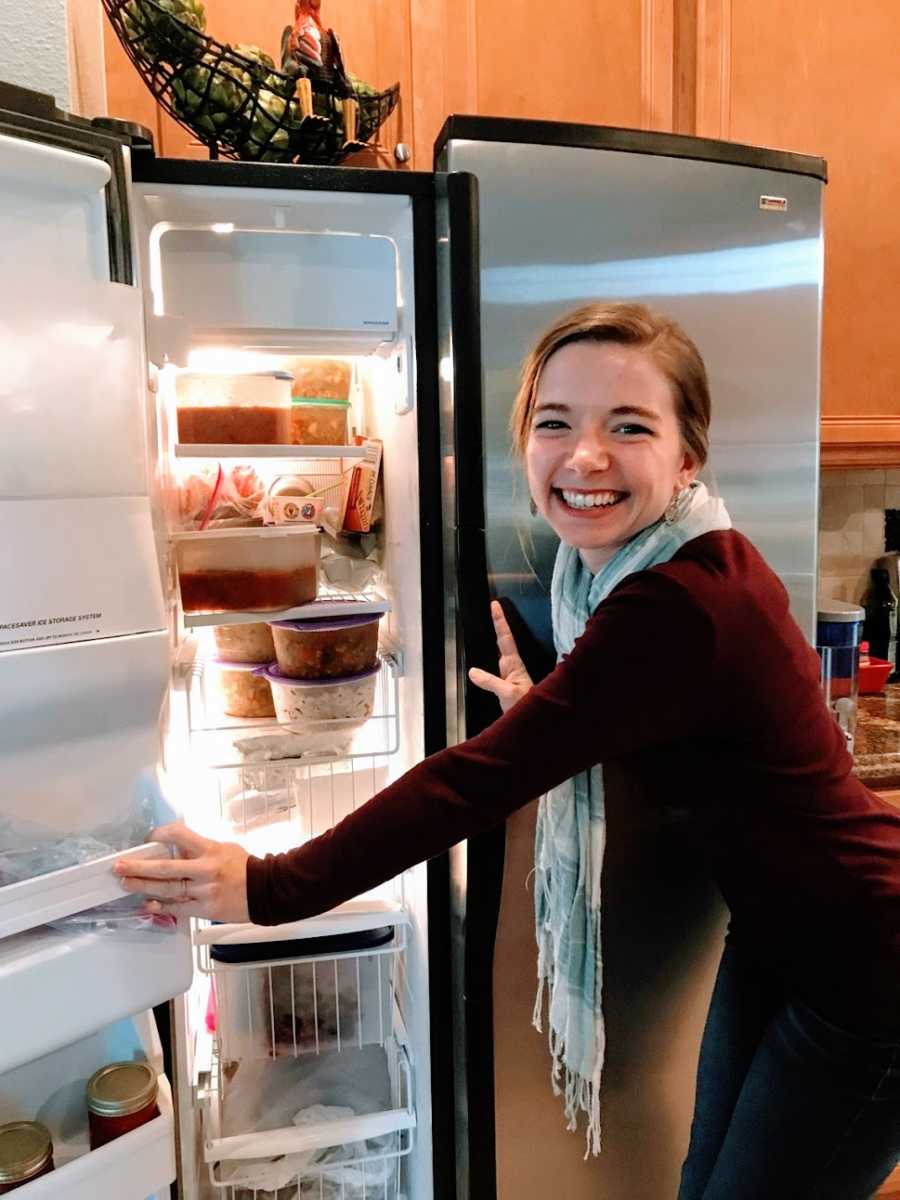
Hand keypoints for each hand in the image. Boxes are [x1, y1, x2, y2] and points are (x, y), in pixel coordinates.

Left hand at [114, 823, 250, 922]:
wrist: (264, 890)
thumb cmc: (243, 867)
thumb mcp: (222, 848)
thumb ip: (198, 849)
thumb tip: (173, 849)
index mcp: (210, 850)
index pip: (179, 835)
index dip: (160, 835)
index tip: (149, 838)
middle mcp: (205, 870)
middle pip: (166, 868)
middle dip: (139, 867)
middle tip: (119, 866)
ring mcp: (204, 891)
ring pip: (168, 889)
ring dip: (143, 886)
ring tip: (125, 882)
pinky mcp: (204, 909)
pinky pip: (178, 908)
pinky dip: (161, 906)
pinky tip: (147, 904)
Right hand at [468, 600, 533, 712]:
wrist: (535, 722)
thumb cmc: (526, 707)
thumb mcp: (507, 693)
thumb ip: (490, 682)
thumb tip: (473, 671)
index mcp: (513, 665)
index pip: (505, 638)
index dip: (500, 621)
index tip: (495, 605)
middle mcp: (512, 667)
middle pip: (503, 640)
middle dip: (498, 624)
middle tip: (492, 606)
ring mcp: (509, 675)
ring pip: (500, 652)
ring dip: (495, 638)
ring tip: (488, 624)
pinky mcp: (506, 684)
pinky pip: (494, 668)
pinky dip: (489, 658)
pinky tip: (486, 657)